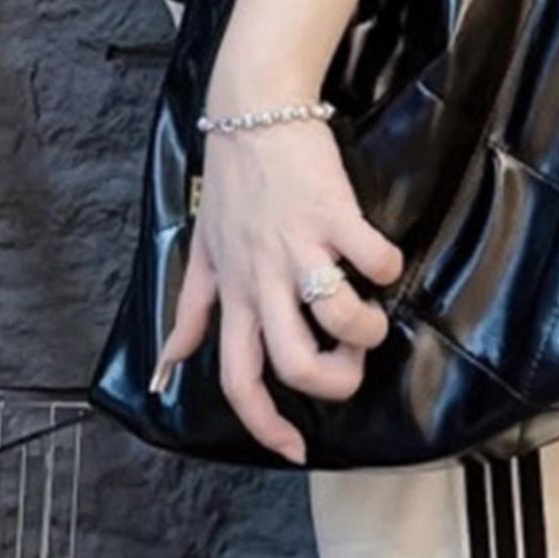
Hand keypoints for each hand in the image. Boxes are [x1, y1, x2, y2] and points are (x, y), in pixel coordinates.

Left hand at [152, 110, 404, 464]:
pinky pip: (375, 259)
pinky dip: (389, 267)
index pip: (237, 378)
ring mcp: (300, 245)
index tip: (295, 449)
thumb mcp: (204, 246)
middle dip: (336, 380)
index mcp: (234, 291)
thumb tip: (169, 362)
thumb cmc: (233, 179)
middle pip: (297, 364)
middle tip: (350, 361)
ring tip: (372, 313)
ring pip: (341, 319)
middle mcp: (263, 277)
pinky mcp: (334, 212)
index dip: (266, 425)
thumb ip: (193, 307)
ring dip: (369, 330)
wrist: (255, 107)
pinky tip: (383, 257)